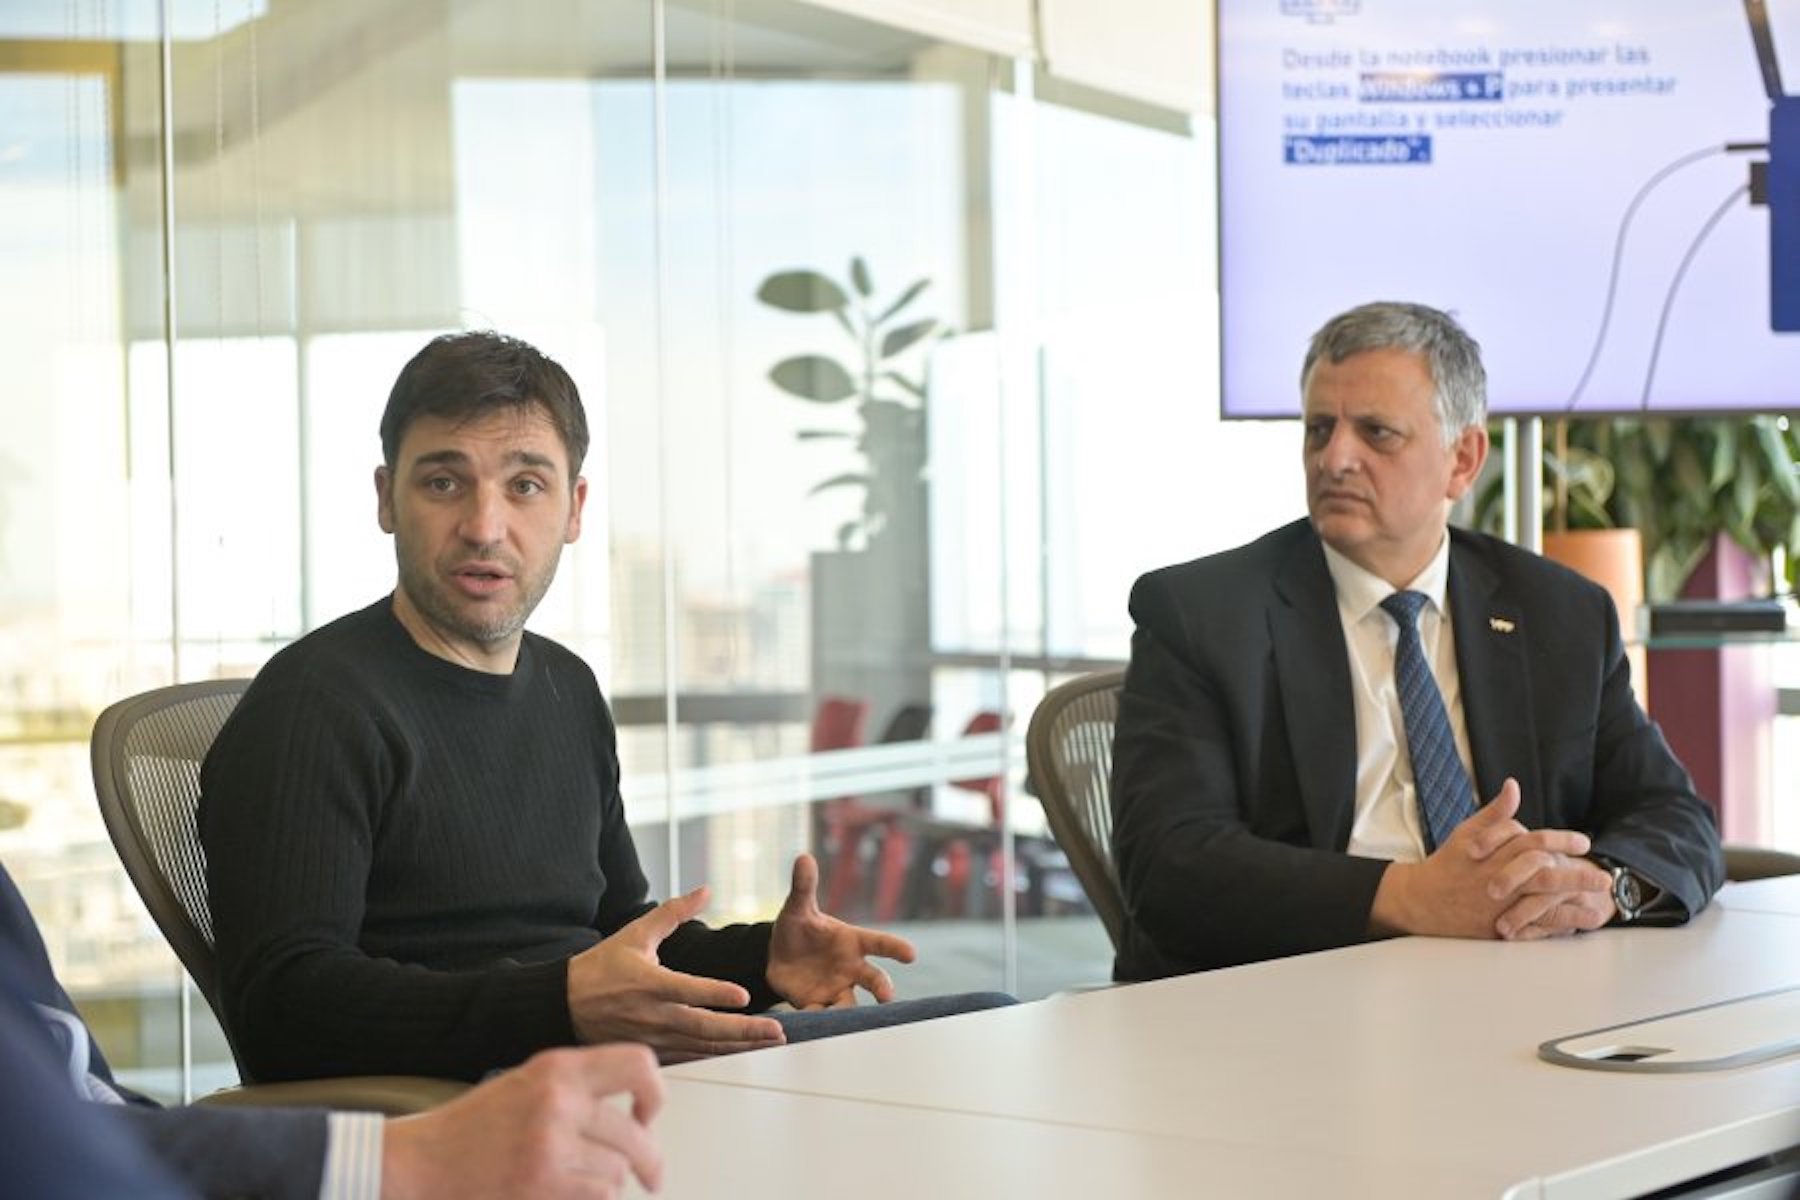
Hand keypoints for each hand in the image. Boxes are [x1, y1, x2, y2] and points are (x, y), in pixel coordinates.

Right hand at [381, 1043, 663, 1198]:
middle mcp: (558, 1101)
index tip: (649, 1116)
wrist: (421, 1162)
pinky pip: (599, 1196)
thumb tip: (636, 1111)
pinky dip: (593, 1199)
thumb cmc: (472, 1128)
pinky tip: (570, 1193)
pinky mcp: (543, 1184)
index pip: (637, 1063)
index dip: (655, 1092)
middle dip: (650, 1161)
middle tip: (653, 1174)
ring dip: (610, 1185)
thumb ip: (578, 1089)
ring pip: (617, 1172)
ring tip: (583, 1183)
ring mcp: (550, 1145)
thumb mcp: (528, 1083)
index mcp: (558, 1068)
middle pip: (636, 1135)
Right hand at [567, 887, 784, 1057]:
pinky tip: (740, 1051)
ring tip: (769, 1042)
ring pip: (702, 1046)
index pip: (687, 990)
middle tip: (776, 1031)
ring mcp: (654, 1038)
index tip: (744, 996)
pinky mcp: (653, 1051)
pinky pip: (691, 1055)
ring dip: (738, 1045)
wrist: (564, 1006)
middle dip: (743, 1031)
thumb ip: (673, 913)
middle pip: (704, 1027)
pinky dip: (717, 1054)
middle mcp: (654, 1015)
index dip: (716, 993)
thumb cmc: (600, 967)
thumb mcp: (635, 934)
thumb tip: (705, 890)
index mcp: (649, 984)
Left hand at [767, 853, 916, 1008]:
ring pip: (850, 1004)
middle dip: (882, 987)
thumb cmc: (797, 928)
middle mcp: (851, 967)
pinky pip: (823, 1016)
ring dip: (849, 1012)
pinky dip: (821, 1022)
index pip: (878, 943)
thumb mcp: (797, 907)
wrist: (777, 955)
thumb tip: (803, 857)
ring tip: (843, 1018)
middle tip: (887, 997)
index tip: (911, 954)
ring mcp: (837, 988)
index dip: (894, 948)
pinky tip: (815, 1027)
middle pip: (873, 979)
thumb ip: (803, 886)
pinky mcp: (820, 1005)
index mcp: (851, 941)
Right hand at [1369, 779, 1601, 938]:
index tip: (1583, 843)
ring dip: (1573, 906)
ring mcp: (1498, 905)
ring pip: (1541, 905)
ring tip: (1599, 908)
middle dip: (1576, 877)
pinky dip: (1556, 927)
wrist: (1420, 900)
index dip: (1561, 841)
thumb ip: (1495, 813)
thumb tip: (1513, 786)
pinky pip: (1532, 928)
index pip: (1533, 843)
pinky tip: (1576, 926)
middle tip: (1604, 879)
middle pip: (1543, 876)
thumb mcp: (1467, 832)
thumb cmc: (1448, 864)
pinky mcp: (1497, 927)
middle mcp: (1498, 879)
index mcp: (1493, 854)